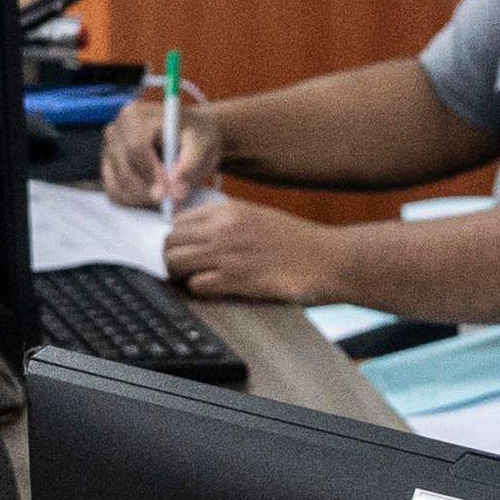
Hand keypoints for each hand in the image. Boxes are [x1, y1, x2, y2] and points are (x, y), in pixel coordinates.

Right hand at [98, 91, 224, 210]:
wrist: (191, 138)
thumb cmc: (197, 139)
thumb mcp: (202, 146)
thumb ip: (190, 166)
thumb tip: (176, 191)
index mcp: (136, 114)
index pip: (136, 147)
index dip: (152, 173)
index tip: (169, 194)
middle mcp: (116, 129)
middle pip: (125, 167)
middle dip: (148, 190)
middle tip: (170, 204)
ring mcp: (109, 150)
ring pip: (118, 182)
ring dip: (142, 198)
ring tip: (167, 202)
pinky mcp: (109, 168)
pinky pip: (114, 191)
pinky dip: (133, 201)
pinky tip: (153, 201)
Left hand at [162, 194, 341, 303]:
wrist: (330, 259)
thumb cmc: (299, 242)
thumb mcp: (259, 216)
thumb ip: (227, 220)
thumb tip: (198, 231)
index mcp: (229, 210)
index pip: (178, 221)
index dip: (176, 238)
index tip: (183, 250)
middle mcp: (223, 229)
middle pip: (170, 242)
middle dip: (171, 257)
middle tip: (184, 269)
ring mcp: (227, 254)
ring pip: (174, 262)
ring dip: (180, 274)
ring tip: (195, 279)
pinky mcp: (236, 280)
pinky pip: (196, 285)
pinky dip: (198, 289)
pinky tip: (214, 288)